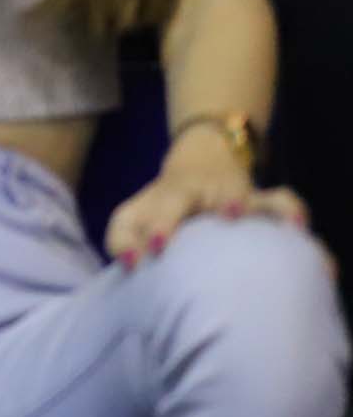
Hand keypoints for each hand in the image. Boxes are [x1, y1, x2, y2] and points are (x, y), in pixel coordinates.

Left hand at [104, 140, 312, 270]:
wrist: (205, 154)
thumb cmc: (166, 201)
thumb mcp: (135, 213)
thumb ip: (121, 238)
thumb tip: (129, 263)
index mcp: (160, 198)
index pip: (138, 214)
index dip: (138, 233)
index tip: (141, 254)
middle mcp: (191, 192)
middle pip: (174, 199)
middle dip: (166, 219)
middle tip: (162, 241)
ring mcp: (227, 193)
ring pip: (235, 194)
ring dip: (237, 205)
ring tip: (236, 214)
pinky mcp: (257, 197)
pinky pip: (280, 200)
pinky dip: (290, 211)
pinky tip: (297, 229)